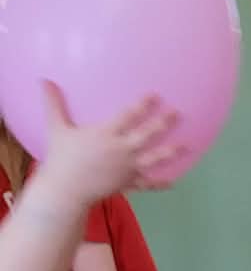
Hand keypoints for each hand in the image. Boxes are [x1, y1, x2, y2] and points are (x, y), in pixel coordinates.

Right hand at [33, 85, 185, 205]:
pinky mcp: (127, 184)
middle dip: (164, 123)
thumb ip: (54, 104)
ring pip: (154, 159)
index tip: (156, 95)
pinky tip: (173, 182)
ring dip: (171, 152)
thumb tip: (44, 80)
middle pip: (148, 134)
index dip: (143, 104)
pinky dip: (160, 184)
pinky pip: (147, 184)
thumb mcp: (57, 128)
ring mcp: (127, 168)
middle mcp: (121, 150)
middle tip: (178, 114)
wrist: (66, 189)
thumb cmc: (61, 158)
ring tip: (187, 146)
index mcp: (107, 135)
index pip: (129, 115)